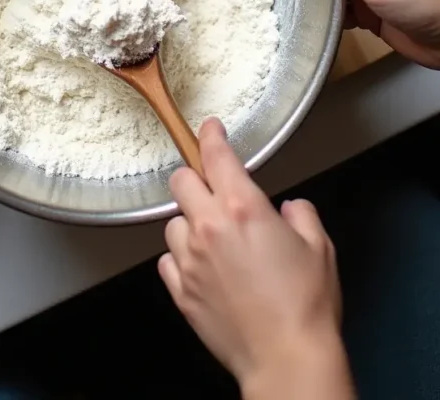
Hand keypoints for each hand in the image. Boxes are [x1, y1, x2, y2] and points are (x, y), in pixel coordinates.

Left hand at [159, 119, 353, 399]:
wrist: (286, 359)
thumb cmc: (305, 305)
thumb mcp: (319, 247)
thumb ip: (301, 215)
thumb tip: (290, 209)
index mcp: (243, 208)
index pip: (216, 156)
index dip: (211, 136)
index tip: (210, 129)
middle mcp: (209, 228)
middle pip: (180, 181)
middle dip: (194, 178)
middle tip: (211, 189)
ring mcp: (190, 260)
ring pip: (172, 222)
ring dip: (189, 223)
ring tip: (213, 239)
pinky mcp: (180, 291)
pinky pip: (168, 261)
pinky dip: (181, 258)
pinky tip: (203, 267)